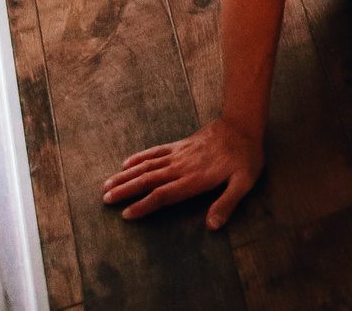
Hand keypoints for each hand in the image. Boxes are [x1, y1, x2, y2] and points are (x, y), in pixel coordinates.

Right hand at [102, 116, 263, 227]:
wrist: (243, 124)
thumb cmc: (245, 156)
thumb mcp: (243, 182)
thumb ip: (227, 204)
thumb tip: (212, 226)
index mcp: (194, 179)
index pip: (163, 195)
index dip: (143, 205)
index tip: (126, 214)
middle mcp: (181, 167)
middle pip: (148, 180)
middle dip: (125, 191)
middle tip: (105, 200)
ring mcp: (179, 154)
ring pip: (147, 166)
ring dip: (126, 175)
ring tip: (106, 185)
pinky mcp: (180, 144)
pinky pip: (156, 151)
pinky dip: (139, 157)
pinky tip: (126, 163)